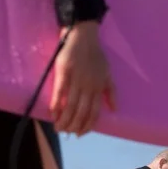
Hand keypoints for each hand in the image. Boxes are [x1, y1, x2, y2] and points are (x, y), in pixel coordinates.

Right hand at [49, 21, 116, 135]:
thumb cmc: (95, 54)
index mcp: (99, 86)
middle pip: (81, 111)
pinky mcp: (64, 72)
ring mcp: (76, 79)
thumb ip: (111, 91)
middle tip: (67, 133)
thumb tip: (114, 109)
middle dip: (74, 125)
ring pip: (70, 105)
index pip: (94, 111)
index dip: (88, 124)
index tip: (81, 133)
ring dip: (64, 119)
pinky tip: (52, 114)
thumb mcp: (108, 72)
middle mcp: (89, 85)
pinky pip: (59, 92)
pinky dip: (55, 105)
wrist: (82, 35)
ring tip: (58, 128)